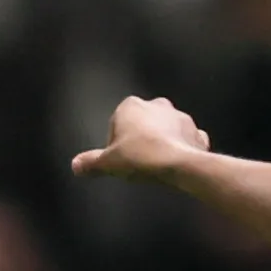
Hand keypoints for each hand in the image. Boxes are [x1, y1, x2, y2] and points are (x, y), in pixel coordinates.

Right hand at [70, 96, 210, 183]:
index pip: (117, 125)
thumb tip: (75, 166)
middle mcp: (155, 104)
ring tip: (158, 166)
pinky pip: (186, 139)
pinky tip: (178, 163)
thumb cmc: (140, 157)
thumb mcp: (109, 163)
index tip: (121, 160)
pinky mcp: (195, 130)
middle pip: (143, 125)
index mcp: (130, 106)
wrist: (179, 164)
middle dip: (141, 140)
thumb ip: (91, 163)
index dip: (117, 144)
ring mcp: (179, 115)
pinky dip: (183, 148)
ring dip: (162, 143)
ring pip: (166, 130)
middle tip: (139, 163)